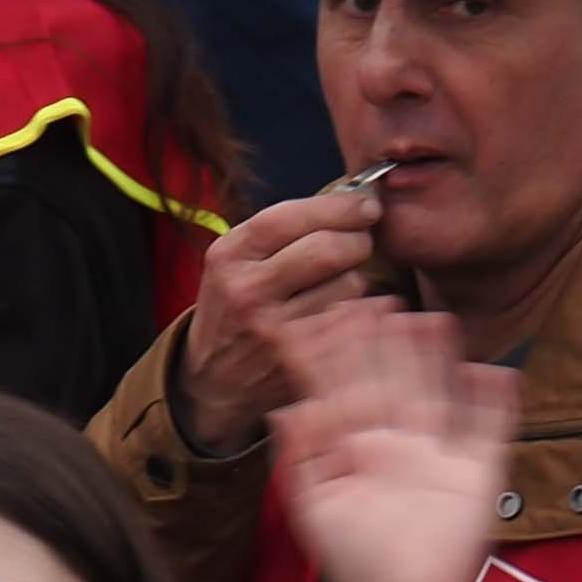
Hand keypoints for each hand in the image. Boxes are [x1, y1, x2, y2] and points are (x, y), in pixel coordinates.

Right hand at [175, 183, 384, 457]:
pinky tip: (344, 312)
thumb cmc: (237, 308)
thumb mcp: (237, 262)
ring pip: (348, 284)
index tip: (366, 205)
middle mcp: (246, 289)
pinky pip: (353, 318)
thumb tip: (352, 200)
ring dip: (357, 278)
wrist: (216, 381)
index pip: (289, 217)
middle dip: (358, 239)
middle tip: (363, 242)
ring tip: (341, 283)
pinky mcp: (299, 357)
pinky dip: (359, 310)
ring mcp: (272, 327)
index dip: (337, 206)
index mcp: (228, 255)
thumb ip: (281, 231)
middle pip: (327, 249)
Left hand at [265, 299, 514, 581]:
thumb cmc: (356, 559)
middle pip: (390, 379)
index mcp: (359, 443)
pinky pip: (490, 430)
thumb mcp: (317, 507)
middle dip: (380, 341)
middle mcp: (400, 438)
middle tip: (370, 296)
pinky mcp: (478, 471)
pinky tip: (494, 370)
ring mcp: (440, 451)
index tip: (320, 315)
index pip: (344, 389)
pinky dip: (496, 404)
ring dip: (435, 358)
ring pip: (437, 392)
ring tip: (429, 317)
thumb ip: (302, 458)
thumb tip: (283, 409)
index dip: (333, 354)